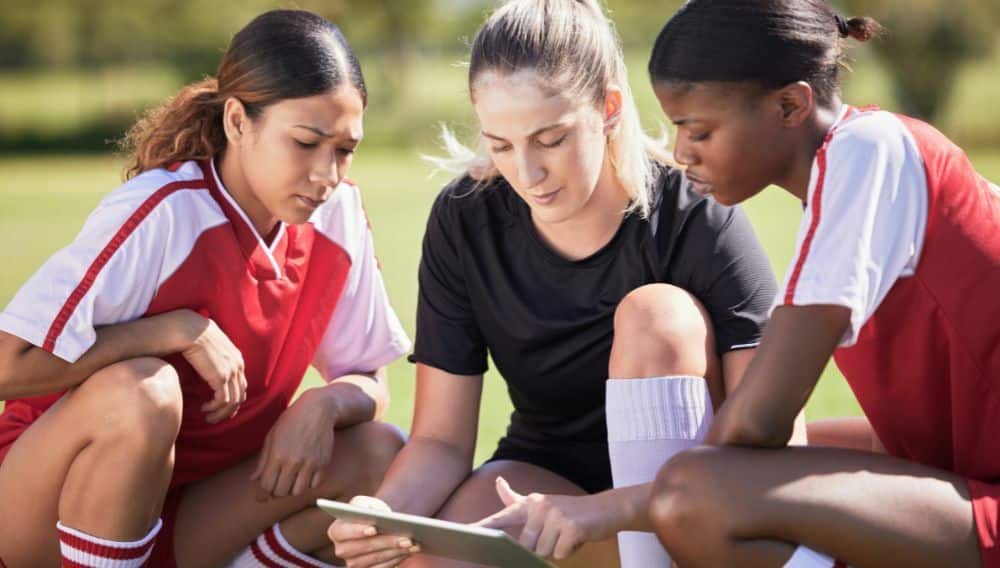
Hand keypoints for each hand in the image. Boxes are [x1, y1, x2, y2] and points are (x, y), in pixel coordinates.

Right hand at [177, 310, 246, 422]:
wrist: (190, 329)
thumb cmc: (194, 337)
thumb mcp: (210, 350)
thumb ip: (214, 361)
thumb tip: (207, 373)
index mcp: (237, 359)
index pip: (241, 385)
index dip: (233, 400)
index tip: (221, 409)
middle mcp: (238, 365)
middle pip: (240, 395)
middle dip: (228, 411)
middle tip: (215, 418)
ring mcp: (232, 371)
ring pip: (233, 401)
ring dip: (220, 413)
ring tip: (208, 418)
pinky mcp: (221, 376)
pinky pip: (223, 400)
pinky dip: (215, 408)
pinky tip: (204, 409)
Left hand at [251, 388, 337, 498]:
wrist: (318, 409)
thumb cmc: (291, 420)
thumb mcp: (271, 436)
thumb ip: (263, 460)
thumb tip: (253, 479)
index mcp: (277, 455)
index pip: (266, 486)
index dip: (263, 492)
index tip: (263, 492)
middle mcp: (293, 461)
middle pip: (281, 492)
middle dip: (276, 491)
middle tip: (277, 483)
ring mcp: (310, 463)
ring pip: (297, 492)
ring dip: (292, 489)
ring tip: (291, 479)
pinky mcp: (324, 463)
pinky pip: (314, 485)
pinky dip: (308, 483)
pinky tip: (305, 474)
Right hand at [328, 496, 420, 567]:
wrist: (377, 525)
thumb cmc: (370, 512)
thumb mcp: (365, 503)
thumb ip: (364, 504)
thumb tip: (375, 513)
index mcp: (336, 531)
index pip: (343, 532)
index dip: (357, 531)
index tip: (374, 528)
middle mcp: (342, 550)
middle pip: (363, 548)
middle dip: (386, 542)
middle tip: (405, 537)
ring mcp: (354, 564)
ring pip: (375, 560)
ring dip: (395, 551)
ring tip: (412, 543)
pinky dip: (397, 559)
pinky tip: (410, 551)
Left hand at [475, 477, 619, 559]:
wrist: (606, 509)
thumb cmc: (570, 511)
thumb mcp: (542, 502)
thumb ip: (517, 498)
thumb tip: (498, 482)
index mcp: (531, 502)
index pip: (503, 516)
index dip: (484, 526)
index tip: (465, 531)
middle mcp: (541, 506)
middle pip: (527, 545)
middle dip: (542, 546)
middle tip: (557, 533)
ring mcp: (556, 516)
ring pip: (543, 552)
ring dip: (556, 548)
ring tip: (567, 534)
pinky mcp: (571, 527)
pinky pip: (560, 554)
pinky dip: (569, 551)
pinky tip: (577, 537)